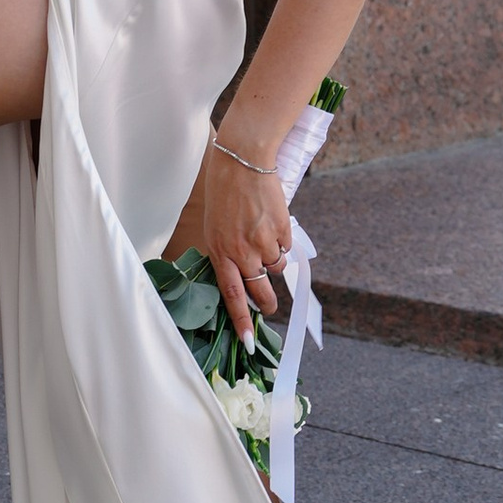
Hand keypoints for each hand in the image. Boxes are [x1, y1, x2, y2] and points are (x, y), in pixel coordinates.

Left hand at [173, 137, 291, 344]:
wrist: (243, 160)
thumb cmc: (224, 191)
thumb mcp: (216, 225)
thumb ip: (228, 252)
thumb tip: (246, 275)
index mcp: (220, 251)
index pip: (231, 295)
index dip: (241, 321)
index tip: (247, 343)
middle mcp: (242, 251)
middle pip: (260, 291)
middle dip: (267, 303)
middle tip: (270, 307)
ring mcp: (263, 241)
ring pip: (276, 267)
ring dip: (273, 259)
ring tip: (262, 235)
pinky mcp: (281, 229)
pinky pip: (285, 247)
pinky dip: (281, 240)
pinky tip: (270, 221)